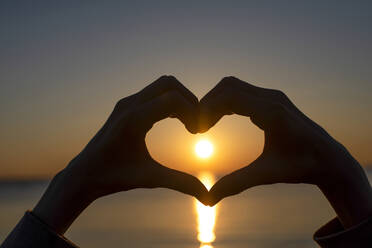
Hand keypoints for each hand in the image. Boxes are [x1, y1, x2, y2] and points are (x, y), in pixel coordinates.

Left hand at [33, 76, 208, 233]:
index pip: (173, 99)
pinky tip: (176, 121)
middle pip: (169, 83)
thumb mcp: (150, 179)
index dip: (192, 112)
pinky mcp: (126, 105)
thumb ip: (180, 183)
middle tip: (196, 123)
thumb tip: (208, 199)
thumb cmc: (114, 177)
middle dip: (189, 99)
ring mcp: (126, 102)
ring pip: (162, 85)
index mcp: (133, 119)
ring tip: (188, 123)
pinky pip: (154, 93)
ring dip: (179, 99)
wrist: (84, 174)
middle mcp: (129, 104)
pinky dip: (169, 101)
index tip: (198, 133)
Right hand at [200, 77, 371, 227]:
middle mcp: (272, 98)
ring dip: (215, 102)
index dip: (207, 109)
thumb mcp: (266, 175)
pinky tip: (217, 120)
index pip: (229, 97)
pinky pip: (240, 92)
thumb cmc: (300, 167)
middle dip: (207, 104)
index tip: (196, 130)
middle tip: (197, 128)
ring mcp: (272, 96)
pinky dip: (224, 103)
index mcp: (272, 112)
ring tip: (204, 126)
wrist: (327, 158)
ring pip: (232, 87)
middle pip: (227, 86)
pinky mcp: (271, 99)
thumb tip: (207, 200)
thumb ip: (236, 184)